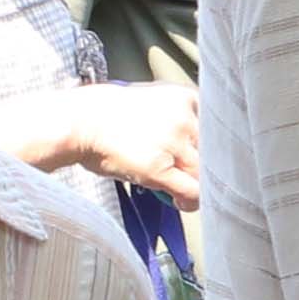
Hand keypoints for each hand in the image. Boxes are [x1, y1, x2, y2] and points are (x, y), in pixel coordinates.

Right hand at [0, 81, 200, 204]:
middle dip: (206, 166)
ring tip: (185, 192)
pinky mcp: (160, 168)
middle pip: (215, 150)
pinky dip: (191, 202)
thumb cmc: (108, 113)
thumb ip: (175, 115)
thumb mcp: (150, 100)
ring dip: (198, 185)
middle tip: (194, 176)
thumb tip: (191, 141)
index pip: (218, 124)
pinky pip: (191, 191)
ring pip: (205, 172)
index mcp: (183, 96)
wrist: (80, 121)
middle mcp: (184, 117)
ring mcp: (173, 142)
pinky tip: (180, 203)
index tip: (211, 156)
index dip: (216, 144)